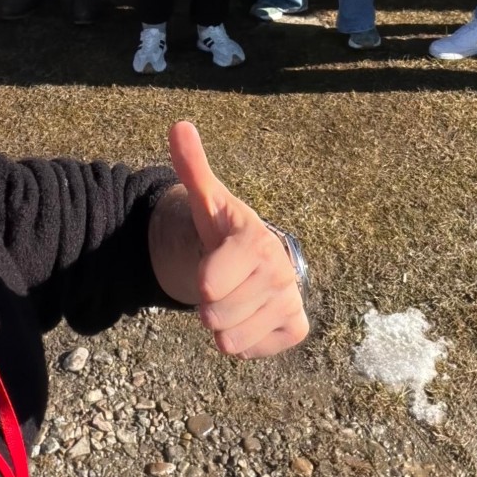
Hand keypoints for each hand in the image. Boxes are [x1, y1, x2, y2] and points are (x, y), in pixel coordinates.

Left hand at [149, 122, 307, 358]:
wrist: (251, 258)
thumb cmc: (221, 230)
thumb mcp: (204, 199)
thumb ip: (191, 166)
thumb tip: (179, 125)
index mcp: (255, 240)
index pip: (207, 285)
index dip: (200, 279)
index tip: (212, 263)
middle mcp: (280, 270)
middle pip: (215, 316)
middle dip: (208, 306)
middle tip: (220, 285)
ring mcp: (291, 300)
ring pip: (231, 339)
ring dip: (222, 326)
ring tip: (232, 299)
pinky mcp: (297, 326)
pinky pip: (253, 351)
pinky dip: (243, 340)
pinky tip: (248, 316)